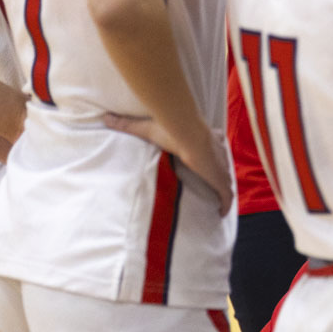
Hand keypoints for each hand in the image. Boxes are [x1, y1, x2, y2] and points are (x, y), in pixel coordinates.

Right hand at [104, 114, 232, 213]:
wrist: (188, 134)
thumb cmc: (172, 130)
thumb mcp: (147, 128)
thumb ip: (128, 124)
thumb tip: (105, 118)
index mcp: (206, 139)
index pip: (212, 147)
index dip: (210, 157)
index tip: (204, 163)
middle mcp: (217, 153)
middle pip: (221, 166)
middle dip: (217, 175)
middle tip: (210, 184)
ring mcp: (221, 167)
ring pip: (226, 181)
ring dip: (222, 190)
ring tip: (215, 200)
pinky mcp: (220, 180)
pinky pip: (227, 196)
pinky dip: (226, 204)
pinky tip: (221, 214)